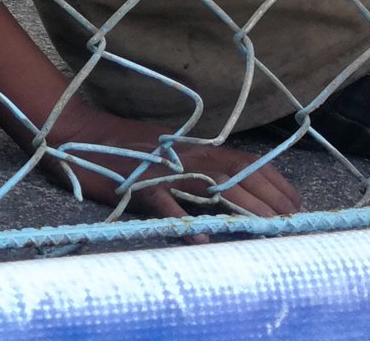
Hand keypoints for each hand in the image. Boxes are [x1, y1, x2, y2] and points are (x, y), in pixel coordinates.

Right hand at [41, 104, 303, 221]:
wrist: (72, 131)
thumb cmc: (118, 146)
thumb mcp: (163, 154)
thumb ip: (191, 169)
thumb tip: (225, 188)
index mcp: (191, 147)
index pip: (243, 160)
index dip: (274, 180)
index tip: (297, 202)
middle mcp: (182, 154)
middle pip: (236, 172)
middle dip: (270, 197)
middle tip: (293, 221)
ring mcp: (159, 168)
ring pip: (211, 184)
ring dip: (242, 205)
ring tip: (266, 227)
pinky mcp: (134, 182)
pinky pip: (163, 202)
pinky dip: (182, 220)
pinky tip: (200, 238)